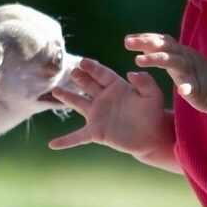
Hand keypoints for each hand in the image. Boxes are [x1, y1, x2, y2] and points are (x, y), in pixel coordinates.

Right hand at [48, 58, 170, 158]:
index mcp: (117, 86)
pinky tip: (52, 144)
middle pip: (87, 84)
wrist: (152, 136)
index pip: (102, 73)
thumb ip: (145, 81)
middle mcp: (104, 98)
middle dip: (79, 77)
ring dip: (66, 97)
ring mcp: (98, 114)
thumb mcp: (153, 94)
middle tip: (71, 71)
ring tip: (54, 90)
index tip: (83, 62)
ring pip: (78, 103)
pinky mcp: (96, 132)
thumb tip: (131, 73)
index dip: (92, 67)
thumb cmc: (153, 113)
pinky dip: (65, 141)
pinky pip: (78, 136)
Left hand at [124, 33, 206, 112]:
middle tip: (126, 43)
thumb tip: (137, 42)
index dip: (144, 38)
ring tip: (139, 60)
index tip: (127, 39)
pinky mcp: (198, 87)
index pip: (160, 40)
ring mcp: (190, 71)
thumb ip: (158, 50)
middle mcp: (183, 57)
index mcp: (177, 51)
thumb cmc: (192, 71)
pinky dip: (187, 87)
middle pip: (163, 46)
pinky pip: (192, 86)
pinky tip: (181, 91)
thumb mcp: (174, 58)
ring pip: (173, 62)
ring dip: (156, 58)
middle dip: (145, 42)